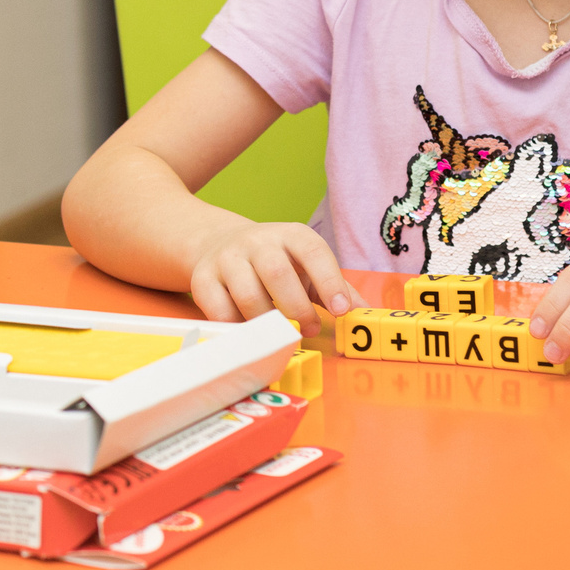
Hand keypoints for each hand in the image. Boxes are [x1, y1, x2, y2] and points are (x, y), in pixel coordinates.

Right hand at [185, 218, 358, 332]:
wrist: (218, 243)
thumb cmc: (275, 263)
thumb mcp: (307, 266)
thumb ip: (336, 289)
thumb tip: (366, 313)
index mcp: (290, 235)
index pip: (312, 250)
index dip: (329, 280)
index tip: (341, 310)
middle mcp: (256, 241)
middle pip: (277, 273)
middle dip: (297, 308)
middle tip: (308, 329)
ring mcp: (226, 258)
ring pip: (248, 295)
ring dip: (269, 322)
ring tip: (279, 333)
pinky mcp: (202, 278)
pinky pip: (220, 310)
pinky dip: (238, 327)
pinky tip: (250, 330)